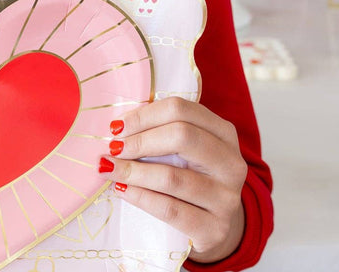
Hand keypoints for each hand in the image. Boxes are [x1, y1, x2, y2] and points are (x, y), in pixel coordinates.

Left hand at [98, 97, 246, 263]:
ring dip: (132, 171)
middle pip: (181, 136)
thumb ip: (159, 131)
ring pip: (172, 177)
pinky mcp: (215, 229)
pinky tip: (121, 190)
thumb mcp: (183, 149)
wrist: (212, 226)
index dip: (144, 115)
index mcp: (223, 132)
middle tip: (113, 148)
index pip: (181, 109)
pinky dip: (140, 197)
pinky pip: (170, 209)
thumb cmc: (189, 176)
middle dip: (140, 141)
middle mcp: (231, 162)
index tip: (117, 126)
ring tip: (108, 168)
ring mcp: (226, 198)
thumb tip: (117, 127)